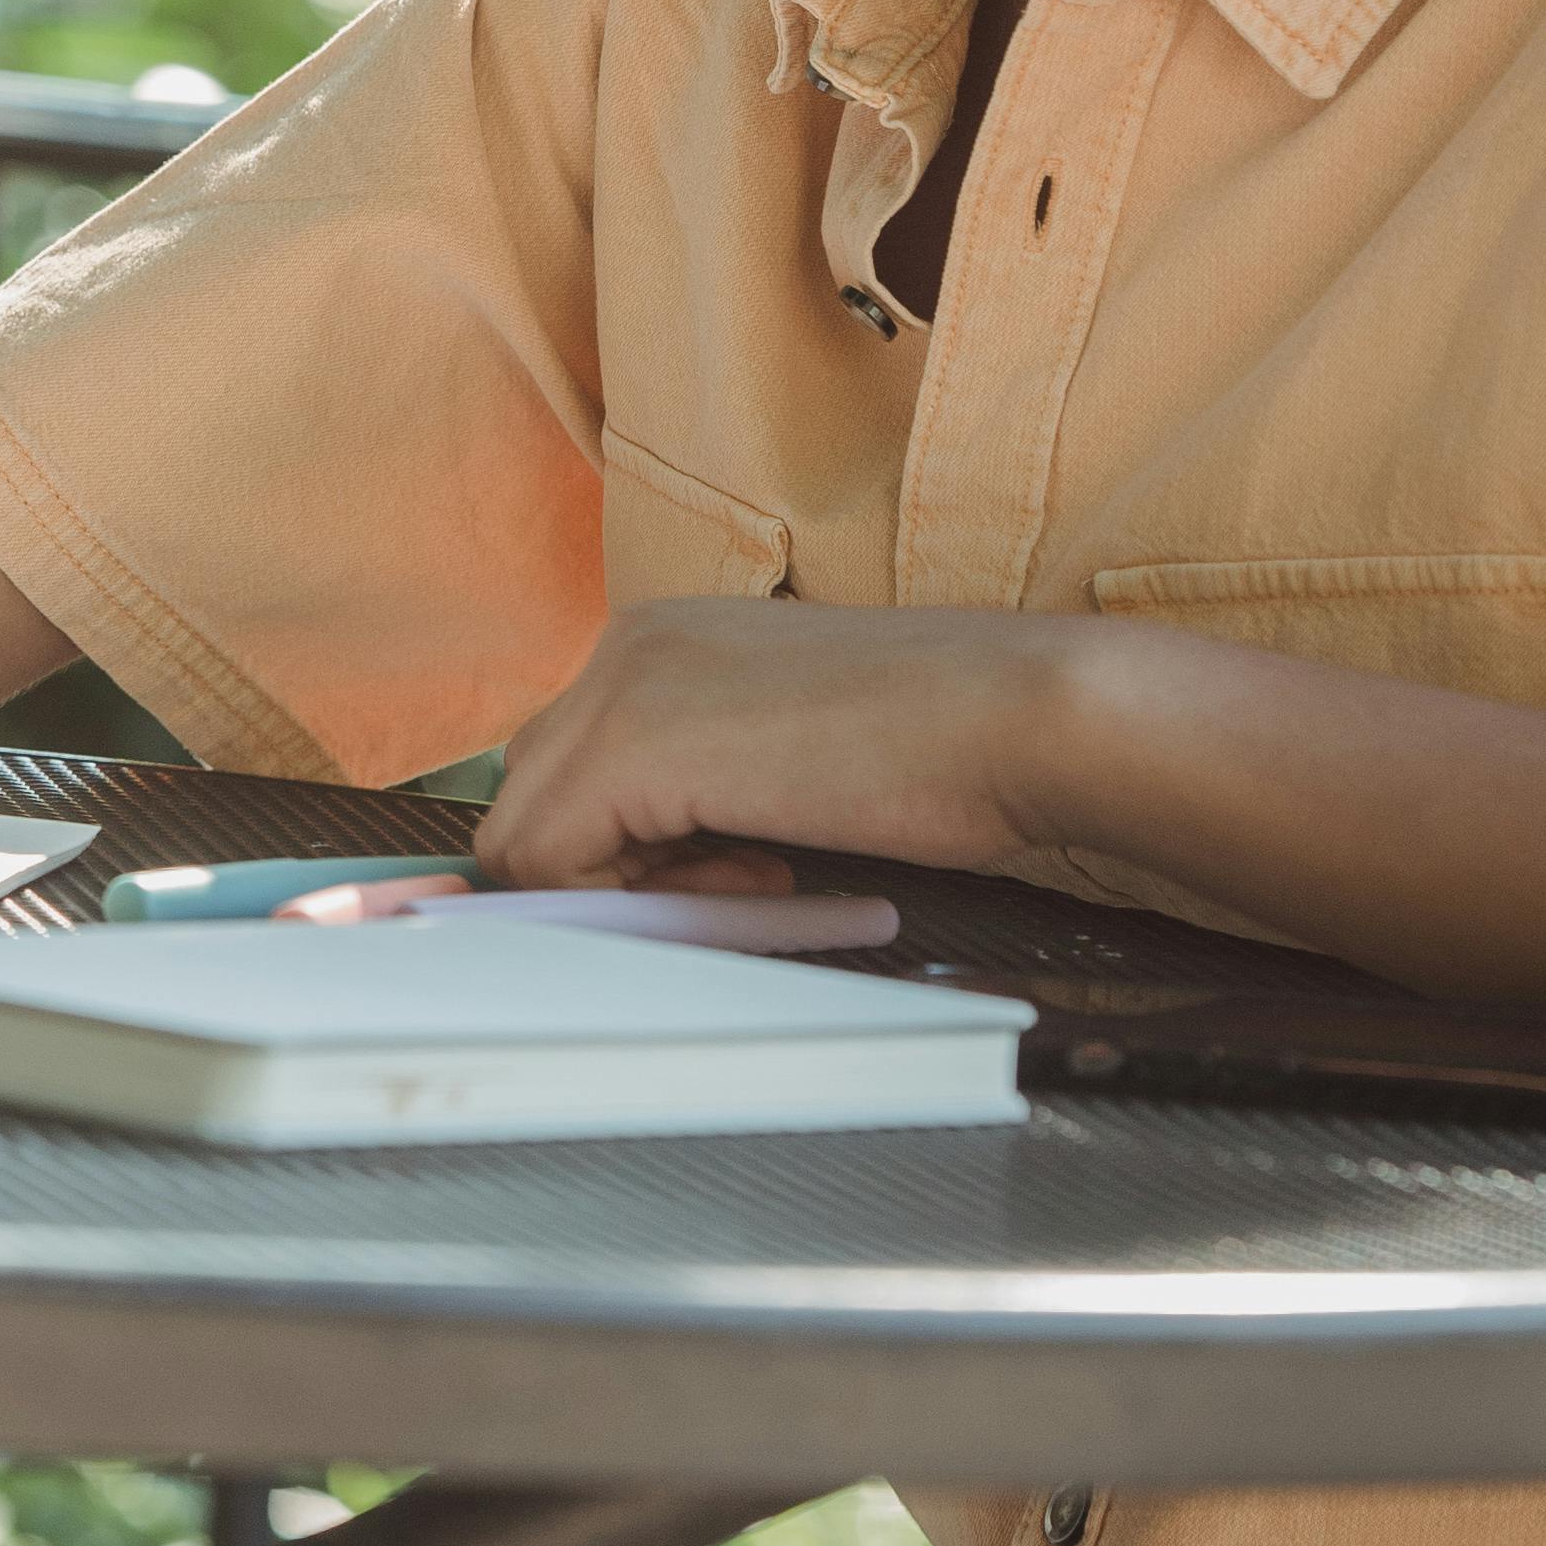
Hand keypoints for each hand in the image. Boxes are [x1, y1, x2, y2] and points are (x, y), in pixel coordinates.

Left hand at [478, 598, 1081, 893]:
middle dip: (610, 867)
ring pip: (527, 834)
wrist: (1018, 715)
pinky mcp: (636, 746)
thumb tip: (629, 867)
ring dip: (627, 889)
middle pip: (532, 792)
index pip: (568, 764)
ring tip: (760, 878)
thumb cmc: (939, 745)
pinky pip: (554, 863)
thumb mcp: (785, 751)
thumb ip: (700, 786)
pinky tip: (762, 882)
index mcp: (662, 638)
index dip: (627, 847)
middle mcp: (627, 644)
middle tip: (737, 883)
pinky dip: (635, 908)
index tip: (716, 875)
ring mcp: (624, 686)